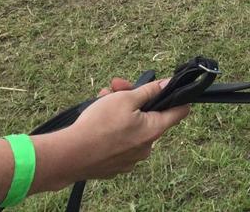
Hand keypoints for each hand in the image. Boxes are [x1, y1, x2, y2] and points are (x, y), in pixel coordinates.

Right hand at [63, 78, 190, 179]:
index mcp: (154, 131)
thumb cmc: (99, 124)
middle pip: (148, 116)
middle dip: (133, 98)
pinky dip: (112, 128)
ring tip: (100, 98)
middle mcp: (146, 148)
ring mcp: (130, 159)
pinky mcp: (114, 165)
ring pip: (131, 126)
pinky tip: (96, 118)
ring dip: (119, 110)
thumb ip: (149, 91)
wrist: (70, 155)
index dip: (177, 97)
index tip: (169, 88)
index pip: (179, 112)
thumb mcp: (126, 99)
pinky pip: (119, 141)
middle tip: (115, 86)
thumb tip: (167, 84)